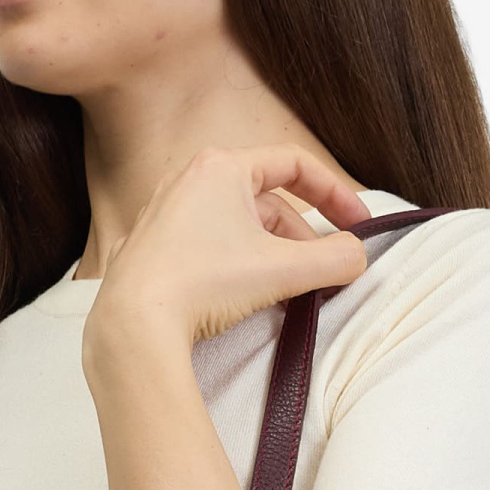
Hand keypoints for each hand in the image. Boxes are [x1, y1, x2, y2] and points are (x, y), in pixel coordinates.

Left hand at [85, 145, 370, 359]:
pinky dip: (232, 267)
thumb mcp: (283, 270)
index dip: (335, 193)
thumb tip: (356, 257)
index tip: (356, 225)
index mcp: (223, 167)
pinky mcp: (149, 251)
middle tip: (322, 274)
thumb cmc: (202, 284)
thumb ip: (333, 260)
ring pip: (234, 228)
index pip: (295, 165)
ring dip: (268, 255)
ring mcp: (164, 215)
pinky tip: (239, 298)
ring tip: (284, 292)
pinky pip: (204, 250)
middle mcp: (189, 180)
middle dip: (301, 239)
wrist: (133, 324)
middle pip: (266, 202)